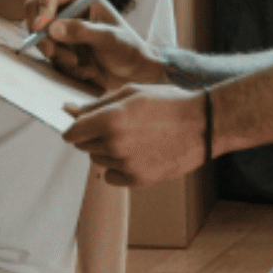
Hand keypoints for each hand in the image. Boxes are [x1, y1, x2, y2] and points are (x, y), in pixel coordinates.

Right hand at [25, 0, 166, 90]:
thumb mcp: (109, 39)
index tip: (41, 27)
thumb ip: (83, 31)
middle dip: (39, 33)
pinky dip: (63, 66)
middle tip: (51, 51)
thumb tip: (53, 28)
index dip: (41, 6)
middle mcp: (69, 11)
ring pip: (40, 37)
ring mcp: (63, 31)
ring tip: (78, 63)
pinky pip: (50, 56)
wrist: (134, 74)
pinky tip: (85, 70)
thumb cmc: (128, 49)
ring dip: (55, 53)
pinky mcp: (62, 50)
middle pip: (35, 10)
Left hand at [62, 84, 206, 186]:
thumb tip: (69, 110)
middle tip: (114, 126)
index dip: (74, 128)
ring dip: (106, 150)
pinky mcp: (138, 179)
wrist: (203, 124)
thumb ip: (97, 104)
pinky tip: (135, 154)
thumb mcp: (131, 93)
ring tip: (131, 137)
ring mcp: (127, 164)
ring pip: (97, 160)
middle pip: (83, 147)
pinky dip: (117, 168)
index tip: (81, 126)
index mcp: (111, 119)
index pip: (73, 133)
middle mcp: (115, 144)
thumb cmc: (168, 102)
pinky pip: (111, 176)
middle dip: (91, 136)